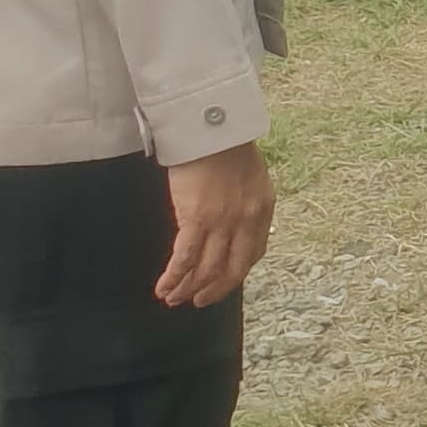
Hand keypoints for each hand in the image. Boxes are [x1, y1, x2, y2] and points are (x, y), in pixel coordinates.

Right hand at [158, 143, 273, 306]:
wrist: (211, 125)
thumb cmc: (225, 144)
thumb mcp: (249, 176)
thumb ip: (244, 202)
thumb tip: (231, 222)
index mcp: (262, 209)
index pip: (253, 253)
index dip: (235, 273)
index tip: (222, 282)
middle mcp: (246, 220)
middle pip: (231, 269)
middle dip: (213, 290)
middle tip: (197, 301)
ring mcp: (222, 222)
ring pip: (205, 268)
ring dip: (187, 288)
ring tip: (174, 298)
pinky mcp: (196, 218)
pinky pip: (185, 258)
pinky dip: (174, 277)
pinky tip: (164, 287)